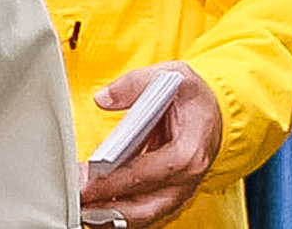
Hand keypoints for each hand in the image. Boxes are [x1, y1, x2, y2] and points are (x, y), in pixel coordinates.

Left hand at [78, 61, 218, 226]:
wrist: (213, 112)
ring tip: (81, 208)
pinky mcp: (168, 194)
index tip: (87, 182)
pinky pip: (143, 211)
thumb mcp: (173, 76)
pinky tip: (94, 207)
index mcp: (188, 153)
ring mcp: (178, 191)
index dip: (116, 181)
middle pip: (146, 207)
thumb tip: (104, 98)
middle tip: (78, 200)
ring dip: (112, 216)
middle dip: (109, 209)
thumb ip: (135, 84)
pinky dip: (119, 213)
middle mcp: (186, 180)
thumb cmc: (192, 98)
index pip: (148, 173)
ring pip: (144, 215)